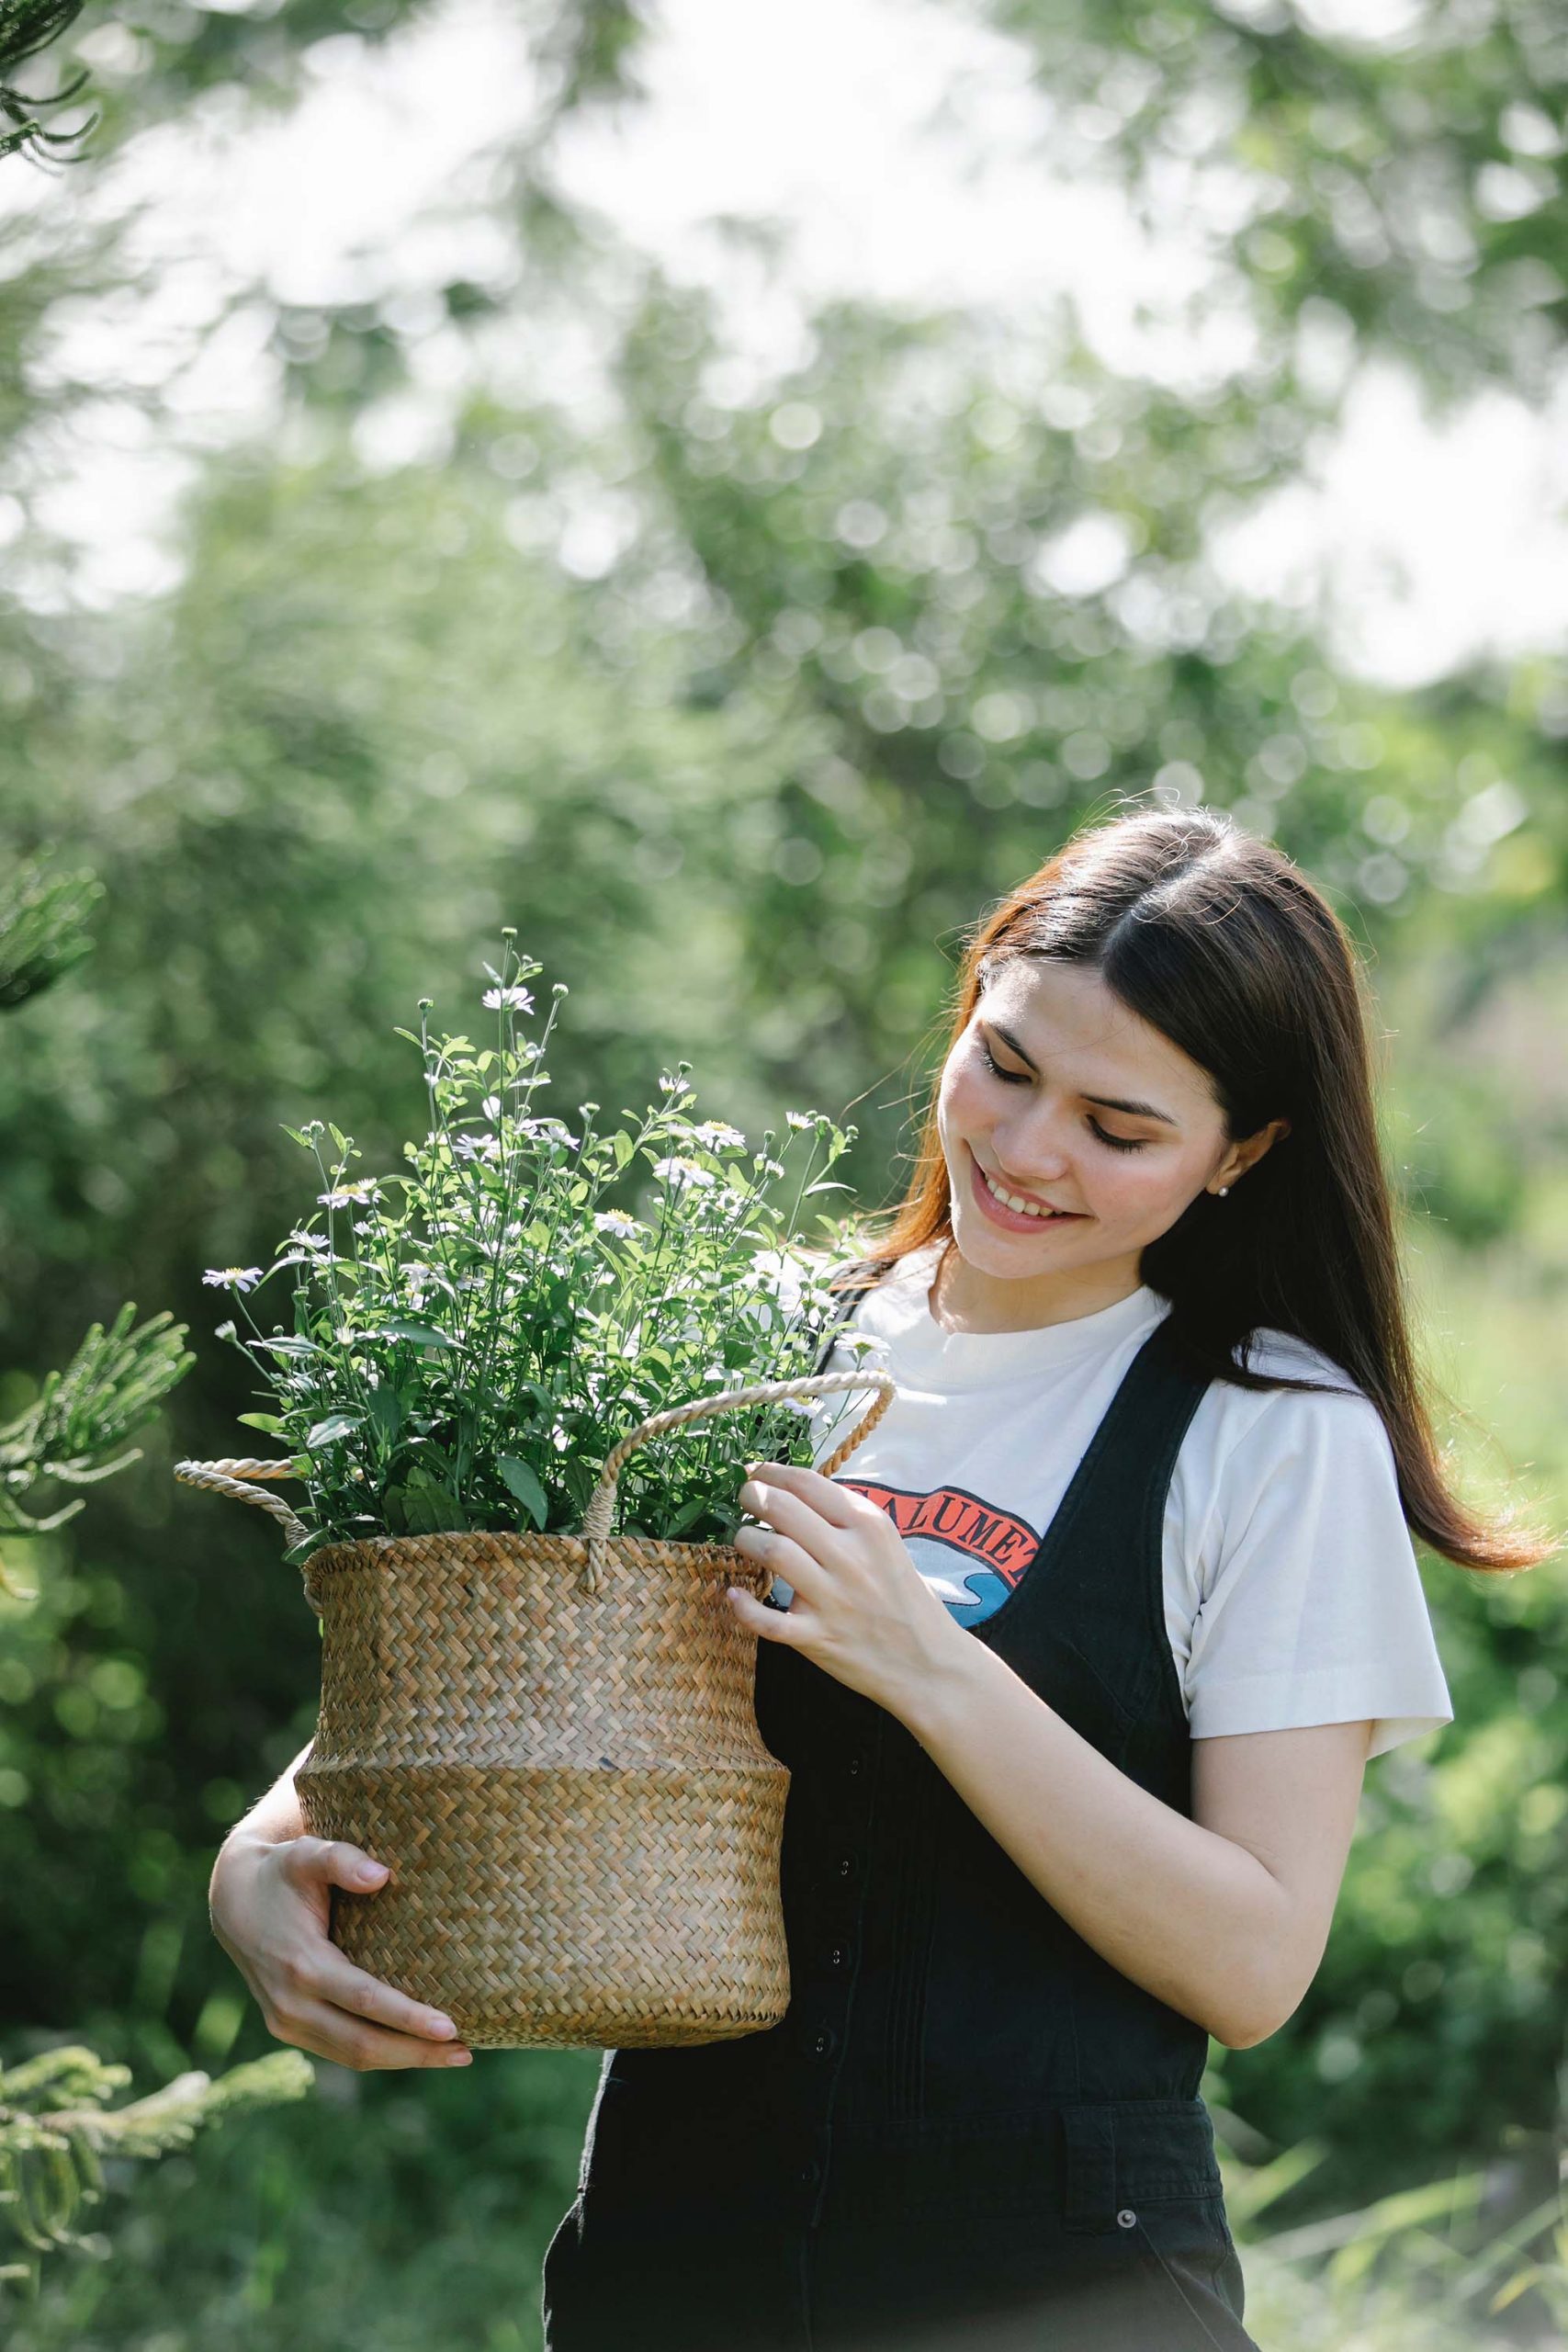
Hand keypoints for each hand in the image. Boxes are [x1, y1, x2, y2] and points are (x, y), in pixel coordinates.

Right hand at [209, 1831, 473, 2071]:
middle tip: (466, 2050)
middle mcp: (290, 2004)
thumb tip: (383, 1876)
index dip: (408, 2017)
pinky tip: (416, 2049)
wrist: (234, 1898)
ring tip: (454, 2054)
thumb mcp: (308, 1854)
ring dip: (403, 2060)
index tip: (451, 2026)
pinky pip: (340, 2051)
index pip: (364, 2000)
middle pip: (362, 2043)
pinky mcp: (288, 2028)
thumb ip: (342, 1859)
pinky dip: (380, 2054)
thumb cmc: (283, 1871)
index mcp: (300, 1964)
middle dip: (416, 2052)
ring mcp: (286, 2022)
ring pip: (352, 2055)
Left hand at [726, 1461, 968, 1718]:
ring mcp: (832, 1598)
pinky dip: (744, 1606)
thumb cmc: (902, 1597)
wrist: (929, 1662)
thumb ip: (844, 1518)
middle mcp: (850, 1557)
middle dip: (753, 1496)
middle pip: (782, 1509)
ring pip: (772, 1552)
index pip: (807, 1483)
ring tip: (744, 1540)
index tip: (754, 1471)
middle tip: (745, 1498)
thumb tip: (791, 1491)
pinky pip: (767, 1619)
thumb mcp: (885, 1544)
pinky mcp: (817, 1637)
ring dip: (745, 1540)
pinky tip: (735, 1594)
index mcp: (868, 1526)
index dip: (771, 1472)